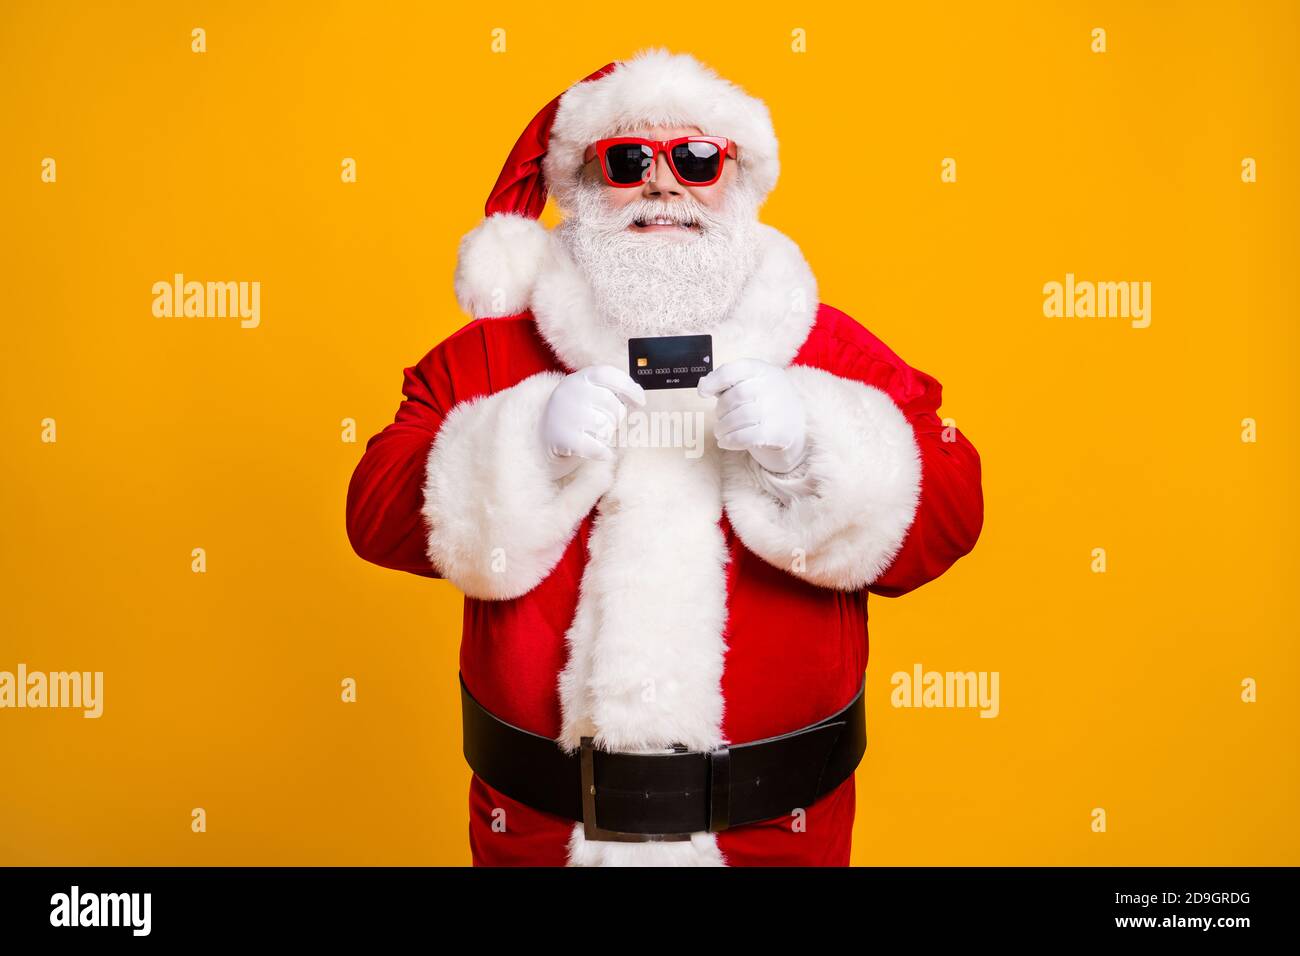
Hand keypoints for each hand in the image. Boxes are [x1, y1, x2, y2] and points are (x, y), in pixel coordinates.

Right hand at [540, 365, 645, 479]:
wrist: (542, 436)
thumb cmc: (575, 414)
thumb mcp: (587, 394)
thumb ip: (609, 390)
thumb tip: (637, 395)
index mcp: (579, 378)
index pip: (608, 374)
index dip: (628, 386)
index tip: (640, 401)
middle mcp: (571, 393)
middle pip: (612, 404)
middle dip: (616, 417)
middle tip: (606, 423)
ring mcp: (566, 415)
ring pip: (606, 426)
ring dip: (606, 434)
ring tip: (593, 434)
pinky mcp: (565, 438)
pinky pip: (598, 447)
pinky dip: (603, 452)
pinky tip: (600, 452)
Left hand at [698, 359, 807, 472]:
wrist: (798, 430)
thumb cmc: (767, 405)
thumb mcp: (753, 386)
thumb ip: (728, 383)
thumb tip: (704, 384)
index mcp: (764, 371)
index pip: (735, 369)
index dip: (715, 380)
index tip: (703, 392)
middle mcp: (773, 387)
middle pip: (735, 396)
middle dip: (721, 409)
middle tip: (720, 417)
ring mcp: (777, 410)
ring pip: (738, 417)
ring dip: (723, 427)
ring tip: (721, 431)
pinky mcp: (777, 433)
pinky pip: (745, 436)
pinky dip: (730, 440)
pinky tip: (725, 442)